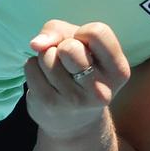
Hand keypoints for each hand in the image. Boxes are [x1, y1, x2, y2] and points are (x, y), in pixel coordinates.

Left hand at [24, 19, 130, 138]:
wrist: (73, 119)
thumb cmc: (78, 67)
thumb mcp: (79, 44)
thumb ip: (59, 30)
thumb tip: (36, 44)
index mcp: (118, 71)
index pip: (97, 32)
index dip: (82, 33)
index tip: (83, 45)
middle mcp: (101, 90)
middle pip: (69, 48)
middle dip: (62, 46)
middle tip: (67, 59)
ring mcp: (74, 101)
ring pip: (47, 55)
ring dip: (46, 56)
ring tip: (56, 71)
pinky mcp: (49, 105)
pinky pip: (31, 67)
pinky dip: (33, 67)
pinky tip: (45, 80)